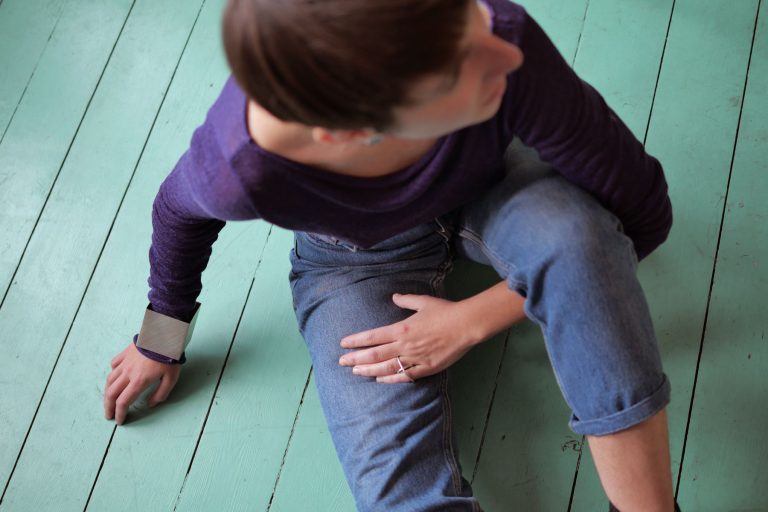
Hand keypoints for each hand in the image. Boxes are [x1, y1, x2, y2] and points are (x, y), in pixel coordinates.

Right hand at [104, 341, 180, 424]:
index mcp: (139, 382)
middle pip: (111, 393)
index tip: (120, 420)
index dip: (120, 414)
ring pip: (110, 380)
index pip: (123, 402)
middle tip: (109, 415)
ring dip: (107, 392)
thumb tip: (150, 404)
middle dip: (108, 407)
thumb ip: (160, 394)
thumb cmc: (170, 357)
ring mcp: (125, 362)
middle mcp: (128, 373)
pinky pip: (114, 364)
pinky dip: (112, 372)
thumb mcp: (171, 379)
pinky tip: (116, 375)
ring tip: (109, 399)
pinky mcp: (125, 353)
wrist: (165, 335)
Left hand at [339, 293, 479, 383]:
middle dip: (356, 358)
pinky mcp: (426, 368)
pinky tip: (380, 379)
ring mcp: (415, 358)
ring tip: (356, 372)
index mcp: (402, 328)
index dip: (356, 341)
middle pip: (375, 354)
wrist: (466, 325)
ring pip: (386, 367)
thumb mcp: (423, 302)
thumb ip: (406, 300)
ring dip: (369, 370)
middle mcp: (405, 345)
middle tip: (342, 361)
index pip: (372, 337)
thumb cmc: (445, 311)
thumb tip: (394, 297)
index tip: (343, 344)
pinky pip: (405, 376)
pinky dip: (391, 379)